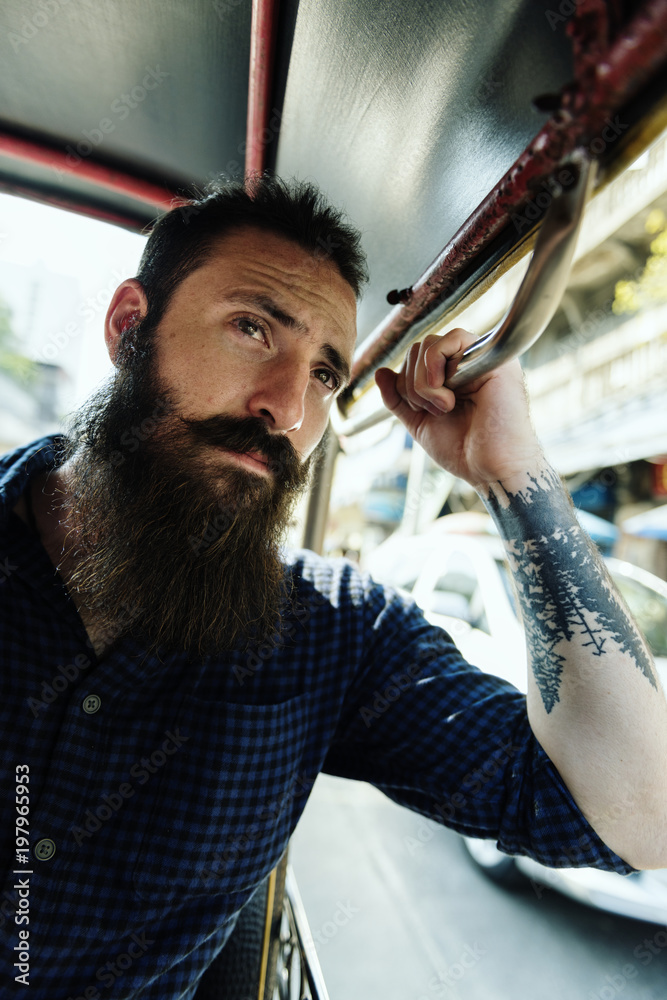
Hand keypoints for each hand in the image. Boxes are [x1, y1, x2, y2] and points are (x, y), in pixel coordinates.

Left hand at [374, 328, 542, 488]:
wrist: (490, 468)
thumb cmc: (463, 449)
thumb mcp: (419, 422)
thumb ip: (398, 397)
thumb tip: (380, 372)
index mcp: (452, 373)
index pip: (414, 358)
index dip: (405, 383)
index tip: (422, 411)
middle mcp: (467, 361)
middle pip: (418, 348)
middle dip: (412, 386)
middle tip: (435, 412)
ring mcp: (480, 357)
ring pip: (428, 344)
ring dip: (423, 384)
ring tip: (445, 407)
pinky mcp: (492, 357)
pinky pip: (451, 339)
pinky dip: (434, 368)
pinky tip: (448, 396)